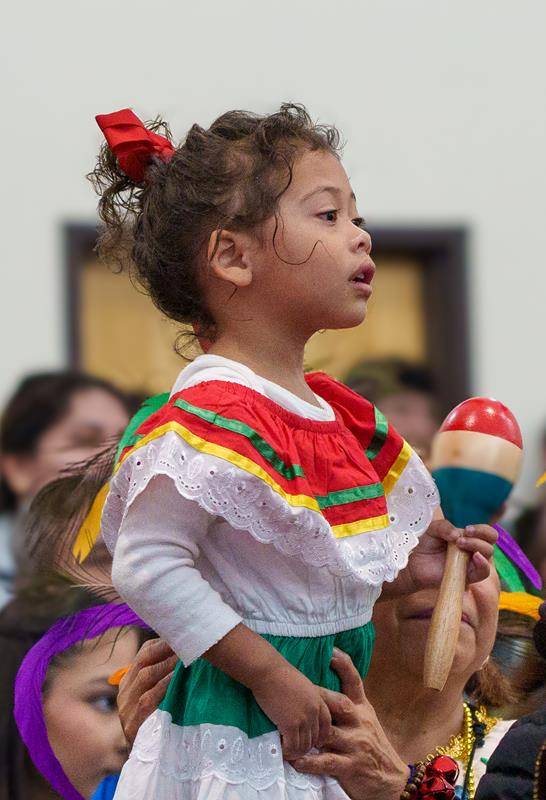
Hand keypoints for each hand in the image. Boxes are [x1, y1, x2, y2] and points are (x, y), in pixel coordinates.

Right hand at [117, 638, 177, 749]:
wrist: (147, 764)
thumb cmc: (159, 724)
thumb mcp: (158, 698)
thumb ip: (164, 678)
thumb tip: (188, 652)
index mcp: (128, 683)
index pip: (143, 654)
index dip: (162, 643)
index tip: (181, 636)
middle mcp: (124, 693)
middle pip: (143, 661)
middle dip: (165, 649)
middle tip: (185, 641)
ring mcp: (126, 709)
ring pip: (145, 676)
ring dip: (167, 664)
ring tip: (185, 656)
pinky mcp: (132, 725)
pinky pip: (148, 699)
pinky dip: (164, 686)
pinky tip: (178, 678)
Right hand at [251, 663, 331, 759]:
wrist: (268, 671)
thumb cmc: (279, 674)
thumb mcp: (301, 685)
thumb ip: (306, 699)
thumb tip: (299, 712)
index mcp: (318, 700)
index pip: (326, 725)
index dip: (320, 737)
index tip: (312, 742)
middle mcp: (315, 711)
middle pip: (315, 738)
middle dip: (305, 746)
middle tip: (294, 748)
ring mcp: (304, 719)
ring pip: (304, 746)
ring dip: (296, 752)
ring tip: (287, 751)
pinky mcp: (291, 725)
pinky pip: (292, 747)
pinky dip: (287, 752)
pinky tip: (281, 750)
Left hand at [292, 649, 406, 799]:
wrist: (392, 780)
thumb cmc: (373, 747)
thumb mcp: (366, 721)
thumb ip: (349, 707)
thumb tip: (323, 691)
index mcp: (363, 709)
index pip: (354, 681)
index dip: (343, 664)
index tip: (330, 651)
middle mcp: (360, 722)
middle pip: (337, 703)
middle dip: (315, 698)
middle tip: (294, 693)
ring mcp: (356, 744)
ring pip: (327, 732)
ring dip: (305, 732)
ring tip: (284, 729)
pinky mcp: (351, 766)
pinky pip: (326, 761)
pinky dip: (308, 761)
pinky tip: (294, 759)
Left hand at [386, 520, 496, 597]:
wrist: (413, 562)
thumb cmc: (424, 544)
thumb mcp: (433, 529)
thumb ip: (445, 527)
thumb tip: (458, 535)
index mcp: (468, 537)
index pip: (486, 533)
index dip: (482, 529)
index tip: (467, 528)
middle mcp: (472, 550)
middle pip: (490, 542)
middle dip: (481, 535)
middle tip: (465, 533)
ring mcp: (471, 564)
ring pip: (487, 555)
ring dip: (478, 546)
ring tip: (460, 543)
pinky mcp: (467, 577)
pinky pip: (482, 573)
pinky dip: (483, 564)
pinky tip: (475, 557)